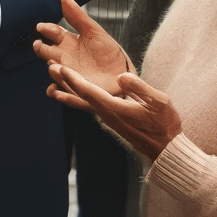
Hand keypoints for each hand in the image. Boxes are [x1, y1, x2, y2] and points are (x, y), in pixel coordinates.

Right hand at [33, 0, 129, 96]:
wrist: (126, 78)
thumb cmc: (111, 54)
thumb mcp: (96, 32)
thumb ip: (78, 17)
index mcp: (70, 42)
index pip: (53, 33)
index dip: (47, 29)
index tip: (42, 27)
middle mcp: (66, 58)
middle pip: (47, 52)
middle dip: (41, 48)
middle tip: (40, 45)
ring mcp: (70, 75)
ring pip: (54, 72)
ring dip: (52, 69)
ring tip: (54, 65)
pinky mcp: (76, 93)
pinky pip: (62, 95)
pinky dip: (55, 93)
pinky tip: (53, 90)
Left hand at [46, 64, 182, 161]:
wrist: (166, 149)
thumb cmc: (165, 124)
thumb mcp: (159, 102)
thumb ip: (140, 88)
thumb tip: (121, 77)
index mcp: (116, 109)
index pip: (90, 93)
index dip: (74, 80)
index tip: (61, 68)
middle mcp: (107, 115)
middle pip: (81, 96)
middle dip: (66, 81)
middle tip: (50, 66)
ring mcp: (108, 118)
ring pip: (83, 101)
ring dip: (69, 87)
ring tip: (55, 75)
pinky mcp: (110, 119)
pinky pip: (89, 105)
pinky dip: (78, 95)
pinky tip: (71, 89)